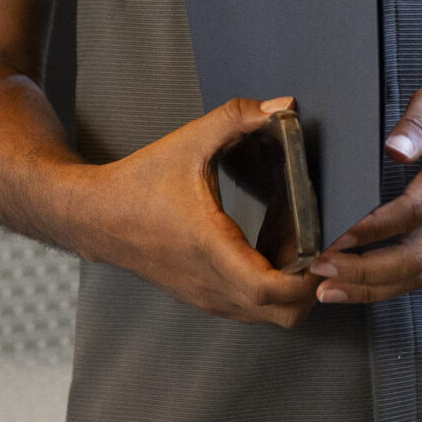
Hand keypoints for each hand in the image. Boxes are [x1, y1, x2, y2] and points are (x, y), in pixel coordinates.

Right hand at [72, 95, 318, 328]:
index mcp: (212, 249)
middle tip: (320, 245)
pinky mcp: (204, 296)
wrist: (96, 216)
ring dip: (292, 286)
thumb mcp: (191, 140)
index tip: (325, 249)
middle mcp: (212, 283)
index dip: (309, 278)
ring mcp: (207, 295)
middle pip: (282, 314)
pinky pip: (250, 306)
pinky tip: (271, 249)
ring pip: (268, 315)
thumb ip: (238, 118)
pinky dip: (271, 287)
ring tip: (297, 244)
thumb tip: (282, 106)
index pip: (272, 291)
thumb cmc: (139, 183)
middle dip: (312, 285)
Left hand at [307, 77, 421, 304]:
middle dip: (364, 271)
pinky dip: (387, 288)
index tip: (338, 236)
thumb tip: (394, 148)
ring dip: (371, 288)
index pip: (415, 210)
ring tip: (328, 289)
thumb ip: (418, 120)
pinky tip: (356, 288)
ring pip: (417, 274)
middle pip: (414, 256)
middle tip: (322, 269)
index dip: (375, 228)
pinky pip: (421, 273)